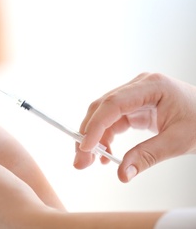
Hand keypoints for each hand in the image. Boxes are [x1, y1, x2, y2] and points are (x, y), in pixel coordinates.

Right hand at [74, 73, 195, 181]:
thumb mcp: (178, 141)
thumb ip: (148, 156)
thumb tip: (122, 174)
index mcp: (151, 86)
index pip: (114, 104)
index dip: (95, 125)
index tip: (85, 147)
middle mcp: (139, 87)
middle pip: (103, 108)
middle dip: (88, 134)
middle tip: (80, 160)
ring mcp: (135, 95)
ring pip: (103, 115)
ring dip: (93, 138)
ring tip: (89, 161)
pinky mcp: (134, 106)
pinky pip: (113, 121)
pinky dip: (106, 138)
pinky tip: (105, 154)